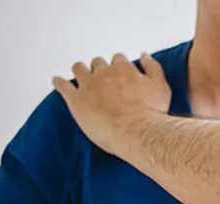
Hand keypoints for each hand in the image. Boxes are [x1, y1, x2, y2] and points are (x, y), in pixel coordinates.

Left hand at [53, 53, 170, 155]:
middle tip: (101, 77)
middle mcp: (104, 73)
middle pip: (98, 63)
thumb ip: (153, 68)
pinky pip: (63, 85)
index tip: (119, 73)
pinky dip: (59, 82)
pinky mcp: (76, 100)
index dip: (118, 67)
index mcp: (124, 69)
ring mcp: (88, 85)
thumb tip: (145, 56)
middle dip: (99, 68)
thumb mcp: (162, 87)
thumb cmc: (150, 114)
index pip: (119, 60)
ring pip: (79, 69)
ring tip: (79, 74)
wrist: (135, 131)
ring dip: (80, 70)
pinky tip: (58, 82)